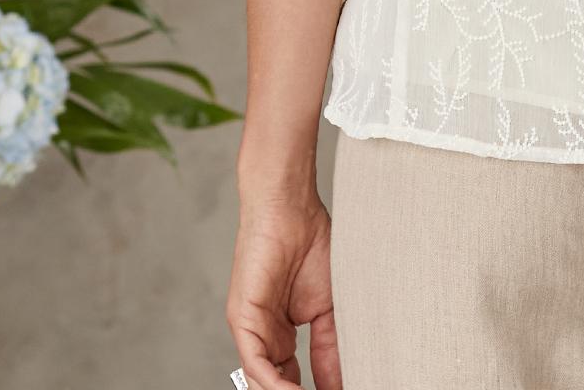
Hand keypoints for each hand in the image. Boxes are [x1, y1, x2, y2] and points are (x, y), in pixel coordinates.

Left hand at [226, 193, 341, 389]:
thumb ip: (329, 348)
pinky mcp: (242, 321)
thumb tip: (340, 383)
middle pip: (275, 385)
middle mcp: (263, 339)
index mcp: (281, 337)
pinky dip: (273, 385)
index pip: (292, 381)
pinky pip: (255, 364)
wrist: (293, 210)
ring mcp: (251, 331)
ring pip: (262, 381)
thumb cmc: (311, 246)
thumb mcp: (328, 307)